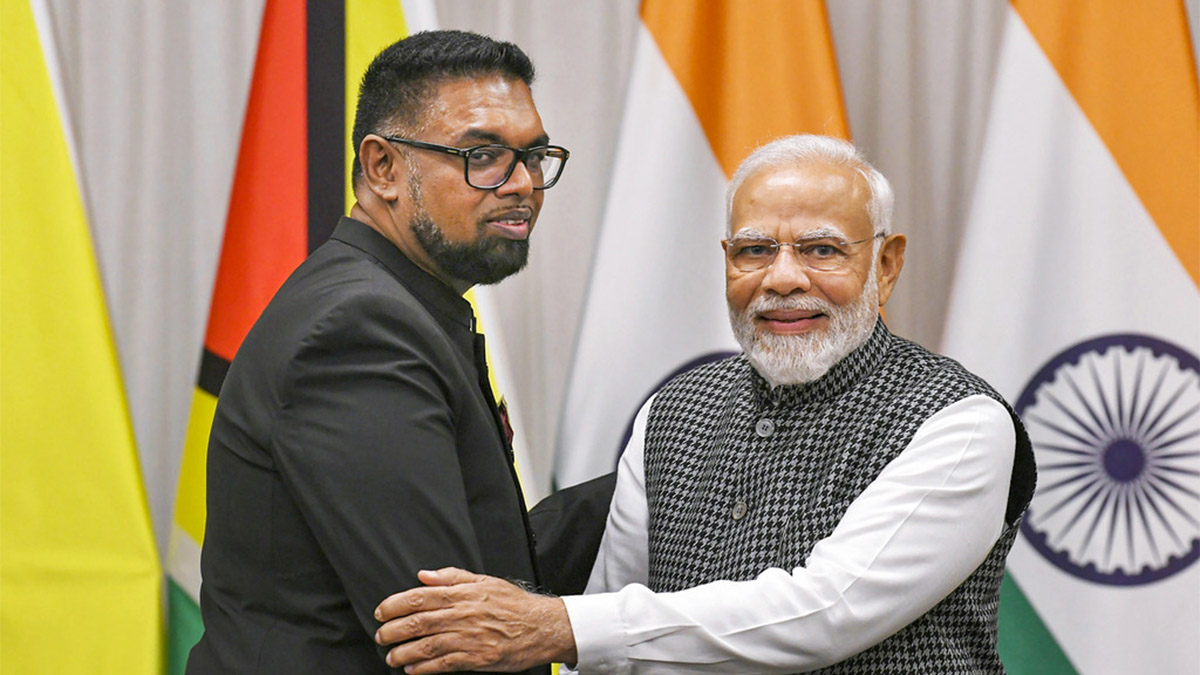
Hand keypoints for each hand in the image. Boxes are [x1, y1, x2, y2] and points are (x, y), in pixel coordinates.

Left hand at [374, 567, 577, 673]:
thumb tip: (424, 575)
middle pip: (418, 622)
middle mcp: (463, 615)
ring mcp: (469, 638)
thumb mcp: (485, 581)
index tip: (381, 611)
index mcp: (463, 594)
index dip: (395, 604)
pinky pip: (443, 664)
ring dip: (403, 653)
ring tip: (391, 657)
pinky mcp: (476, 658)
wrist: (542, 627)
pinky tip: (412, 669)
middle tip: (381, 636)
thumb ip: (452, 577)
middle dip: (393, 630)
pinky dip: (424, 668)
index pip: (420, 596)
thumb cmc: (514, 604)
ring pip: (427, 645)